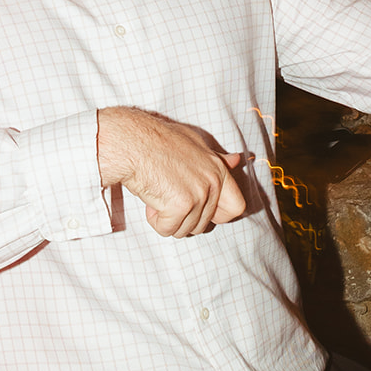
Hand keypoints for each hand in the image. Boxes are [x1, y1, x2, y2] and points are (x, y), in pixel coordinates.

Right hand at [97, 107, 245, 237]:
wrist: (131, 142)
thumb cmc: (155, 140)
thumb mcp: (192, 143)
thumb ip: (215, 158)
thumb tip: (238, 159)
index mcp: (218, 170)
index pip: (236, 207)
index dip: (217, 215)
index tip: (196, 208)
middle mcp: (213, 183)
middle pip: (203, 225)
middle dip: (182, 217)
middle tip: (167, 195)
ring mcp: (199, 195)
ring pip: (185, 230)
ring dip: (167, 218)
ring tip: (158, 193)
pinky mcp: (181, 206)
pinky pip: (168, 230)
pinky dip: (155, 220)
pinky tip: (150, 200)